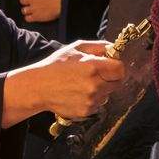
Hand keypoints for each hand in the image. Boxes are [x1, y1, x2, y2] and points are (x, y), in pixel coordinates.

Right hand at [3, 41, 126, 125]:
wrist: (38, 88)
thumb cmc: (55, 66)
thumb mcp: (76, 48)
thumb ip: (99, 46)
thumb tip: (115, 48)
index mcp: (93, 67)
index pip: (121, 69)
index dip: (117, 67)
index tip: (111, 66)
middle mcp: (94, 85)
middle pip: (117, 83)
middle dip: (110, 78)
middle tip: (96, 75)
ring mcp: (91, 100)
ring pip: (108, 94)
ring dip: (101, 90)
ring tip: (83, 84)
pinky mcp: (86, 111)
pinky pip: (98, 104)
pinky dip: (92, 100)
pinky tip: (78, 94)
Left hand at [18, 0, 63, 23]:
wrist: (64, 3)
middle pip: (22, 0)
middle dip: (24, 0)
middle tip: (28, 0)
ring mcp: (34, 9)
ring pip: (24, 10)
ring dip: (26, 9)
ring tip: (29, 8)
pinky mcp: (37, 17)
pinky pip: (28, 18)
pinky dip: (29, 17)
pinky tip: (31, 16)